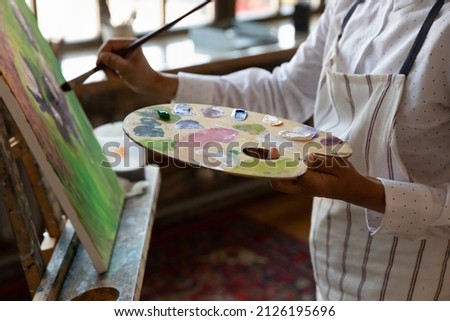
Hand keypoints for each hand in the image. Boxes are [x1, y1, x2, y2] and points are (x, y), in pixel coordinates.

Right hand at [96, 38, 177, 97]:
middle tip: (108, 74)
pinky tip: (118, 77)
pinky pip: (109, 64)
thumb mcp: (127, 69)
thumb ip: (115, 62)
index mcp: (130, 43)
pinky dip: (110, 71)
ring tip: (116, 77)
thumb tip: (102, 56)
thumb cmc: (141, 77)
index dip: (103, 52)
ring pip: (107, 59)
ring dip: (108, 69)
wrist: (149, 86)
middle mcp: (126, 46)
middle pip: (107, 51)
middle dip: (106, 63)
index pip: (110, 43)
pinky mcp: (121, 61)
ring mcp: (123, 54)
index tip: (99, 63)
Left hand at [270, 153, 385, 212]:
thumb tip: (308, 157)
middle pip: (277, 182)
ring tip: (262, 148)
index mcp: (311, 185)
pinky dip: (278, 164)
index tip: (275, 150)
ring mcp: (299, 185)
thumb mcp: (340, 167)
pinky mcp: (299, 180)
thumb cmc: (346, 177)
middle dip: (269, 167)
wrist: (350, 188)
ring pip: (278, 179)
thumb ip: (324, 162)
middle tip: (263, 148)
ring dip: (271, 165)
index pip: (290, 175)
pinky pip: (284, 174)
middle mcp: (301, 187)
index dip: (280, 164)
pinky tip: (275, 150)